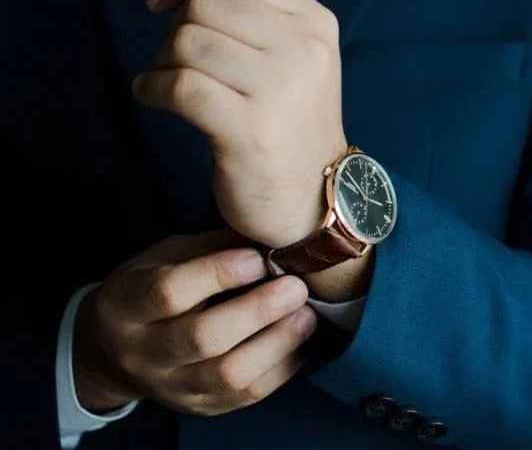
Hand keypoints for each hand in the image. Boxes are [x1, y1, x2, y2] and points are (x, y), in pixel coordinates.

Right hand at [74, 230, 315, 415]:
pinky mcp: (200, 407)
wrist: (117, 352)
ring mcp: (170, 387)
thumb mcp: (166, 257)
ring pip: (228, 375)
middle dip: (258, 311)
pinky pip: (247, 395)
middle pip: (202, 339)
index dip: (218, 273)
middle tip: (296, 288)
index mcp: (126, 306)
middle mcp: (142, 353)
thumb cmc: (152, 289)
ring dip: (277, 343)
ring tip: (306, 316)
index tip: (258, 258)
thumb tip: (268, 230)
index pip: (169, 293)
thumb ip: (212, 247)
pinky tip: (299, 342)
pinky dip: (281, 367)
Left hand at [133, 0, 347, 247]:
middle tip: (176, 58)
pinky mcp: (248, 127)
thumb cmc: (291, 123)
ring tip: (169, 83)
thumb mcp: (298, 58)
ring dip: (162, 61)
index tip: (163, 2)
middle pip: (206, 2)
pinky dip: (152, 89)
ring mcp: (279, 88)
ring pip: (187, 42)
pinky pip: (178, 86)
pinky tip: (154, 98)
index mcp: (315, 23)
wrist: (315, 198)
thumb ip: (258, 16)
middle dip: (175, 26)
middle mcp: (304, 49)